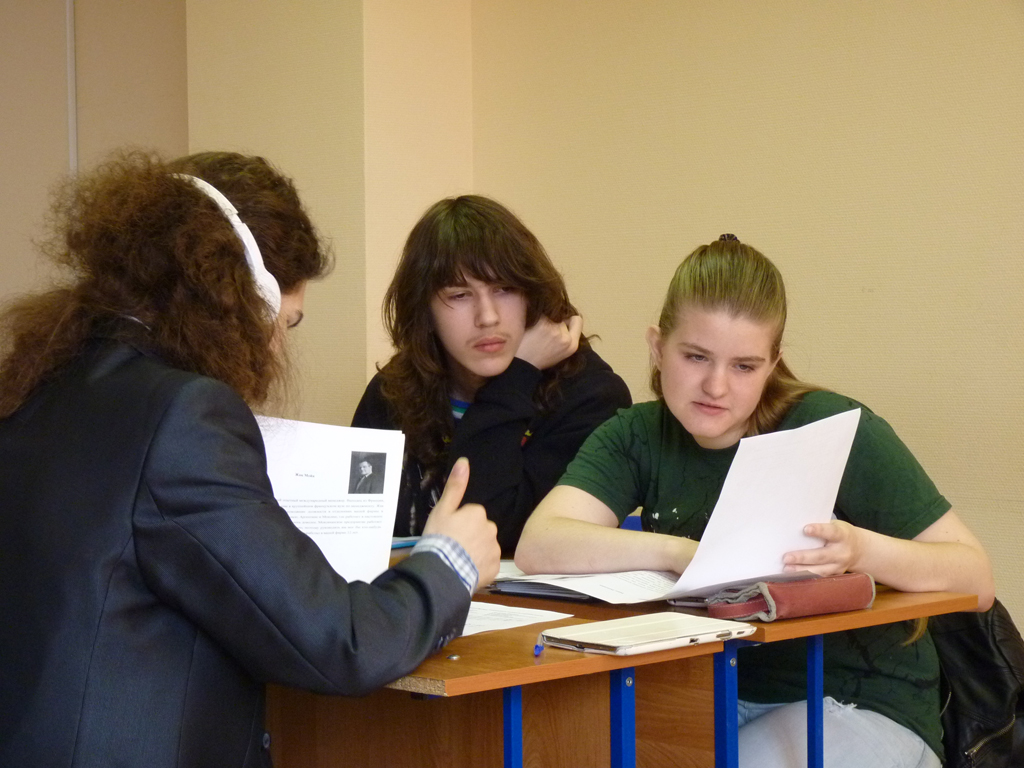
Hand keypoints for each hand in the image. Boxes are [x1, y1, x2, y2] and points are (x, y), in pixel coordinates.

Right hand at [421, 458, 500, 589]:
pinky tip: (466, 570)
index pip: (471, 515)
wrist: (442, 570)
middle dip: (470, 536)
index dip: (458, 523)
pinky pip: (488, 564)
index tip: (448, 532)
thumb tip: (464, 461)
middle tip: (453, 547)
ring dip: (475, 552)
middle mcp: (491, 529)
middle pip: (480, 530)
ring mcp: (494, 550)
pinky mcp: (495, 568)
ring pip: (485, 547)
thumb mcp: (442, 509)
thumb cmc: (440, 538)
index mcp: (478, 513)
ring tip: (458, 560)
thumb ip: (455, 486)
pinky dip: (479, 566)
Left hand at [514, 315, 582, 369]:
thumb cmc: (538, 358)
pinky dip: (535, 318)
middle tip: (542, 332)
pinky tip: (529, 328)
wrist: (521, 364)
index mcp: (572, 345)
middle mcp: (565, 337)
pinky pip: (541, 313)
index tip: (560, 322)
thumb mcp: (559, 353)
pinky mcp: (542, 323)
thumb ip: (565, 337)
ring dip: (544, 321)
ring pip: (551, 315)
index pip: (577, 320)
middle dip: (554, 323)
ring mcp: (554, 329)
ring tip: (534, 332)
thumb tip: (564, 320)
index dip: (568, 319)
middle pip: (562, 318)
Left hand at [782, 520, 866, 576]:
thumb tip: (795, 527)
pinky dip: (805, 576)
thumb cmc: (841, 533)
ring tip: (786, 568)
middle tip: (786, 557)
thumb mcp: (836, 526)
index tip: (805, 529)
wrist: (861, 550)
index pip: (831, 532)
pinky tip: (792, 575)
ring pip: (820, 570)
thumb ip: (822, 527)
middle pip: (822, 556)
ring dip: (801, 570)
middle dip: (803, 557)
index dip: (819, 531)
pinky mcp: (835, 574)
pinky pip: (819, 577)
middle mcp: (842, 552)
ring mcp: (839, 566)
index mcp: (843, 535)